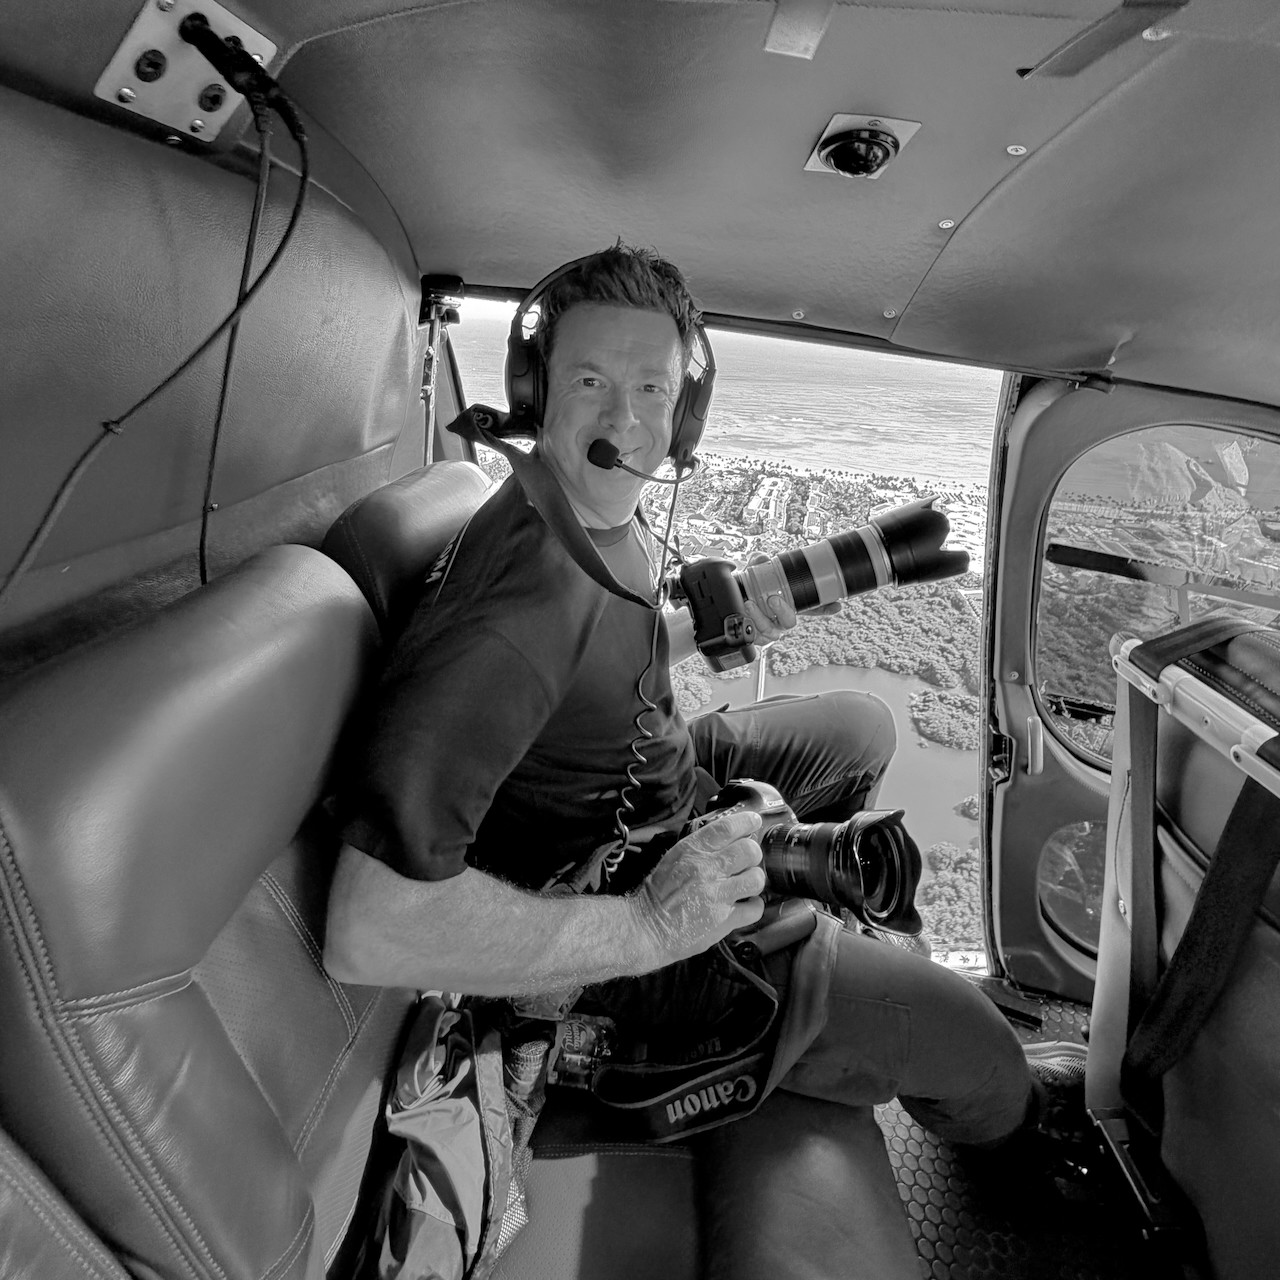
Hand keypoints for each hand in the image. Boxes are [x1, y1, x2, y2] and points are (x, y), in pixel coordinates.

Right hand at [629, 809, 765, 968]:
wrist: (646, 928)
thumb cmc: (657, 895)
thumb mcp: (672, 860)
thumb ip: (697, 849)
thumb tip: (724, 840)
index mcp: (692, 851)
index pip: (726, 828)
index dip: (746, 822)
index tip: (754, 822)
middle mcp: (706, 869)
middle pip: (748, 850)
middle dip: (753, 854)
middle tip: (749, 860)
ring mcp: (717, 894)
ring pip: (756, 878)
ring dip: (755, 880)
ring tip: (747, 884)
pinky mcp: (724, 919)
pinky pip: (755, 908)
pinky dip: (754, 906)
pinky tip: (745, 905)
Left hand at [740, 553, 840, 643]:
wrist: (728, 601)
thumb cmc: (746, 587)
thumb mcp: (752, 571)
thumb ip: (759, 562)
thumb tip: (763, 558)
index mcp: (788, 604)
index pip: (810, 608)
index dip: (825, 608)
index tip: (836, 606)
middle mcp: (780, 618)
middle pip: (790, 621)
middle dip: (783, 611)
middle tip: (773, 599)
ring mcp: (769, 629)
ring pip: (771, 630)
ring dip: (760, 617)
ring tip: (750, 604)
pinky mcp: (755, 638)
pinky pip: (756, 636)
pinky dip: (749, 624)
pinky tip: (744, 615)